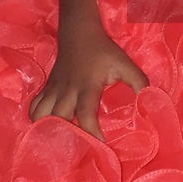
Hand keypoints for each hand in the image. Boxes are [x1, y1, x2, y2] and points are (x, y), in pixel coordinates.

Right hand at [29, 35, 147, 141]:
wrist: (79, 32)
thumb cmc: (104, 51)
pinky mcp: (47, 88)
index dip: (92, 132)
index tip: (101, 145)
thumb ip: (139, 82)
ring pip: (40, 115)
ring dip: (47, 129)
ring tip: (59, 141)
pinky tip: (45, 127)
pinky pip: (33, 107)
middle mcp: (67, 91)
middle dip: (66, 136)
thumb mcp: (125, 64)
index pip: (85, 115)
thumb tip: (149, 101)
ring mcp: (54, 89)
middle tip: (78, 149)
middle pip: (58, 119)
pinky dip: (36, 119)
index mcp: (87, 86)